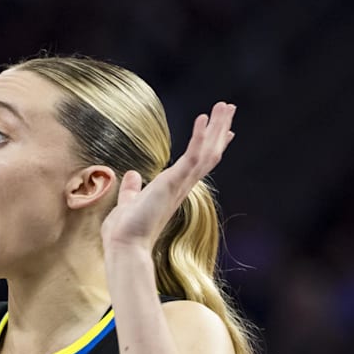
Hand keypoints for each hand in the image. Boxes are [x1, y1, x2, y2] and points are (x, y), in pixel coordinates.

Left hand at [101, 102, 235, 252]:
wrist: (124, 246)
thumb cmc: (126, 231)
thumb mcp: (128, 203)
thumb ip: (132, 189)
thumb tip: (132, 175)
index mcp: (173, 189)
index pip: (198, 164)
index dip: (211, 146)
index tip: (225, 132)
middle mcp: (182, 186)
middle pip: (209, 153)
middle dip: (219, 130)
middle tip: (229, 108)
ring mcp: (180, 185)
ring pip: (207, 152)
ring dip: (216, 128)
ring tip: (225, 106)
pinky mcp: (173, 183)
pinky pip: (192, 156)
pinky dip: (199, 137)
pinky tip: (203, 118)